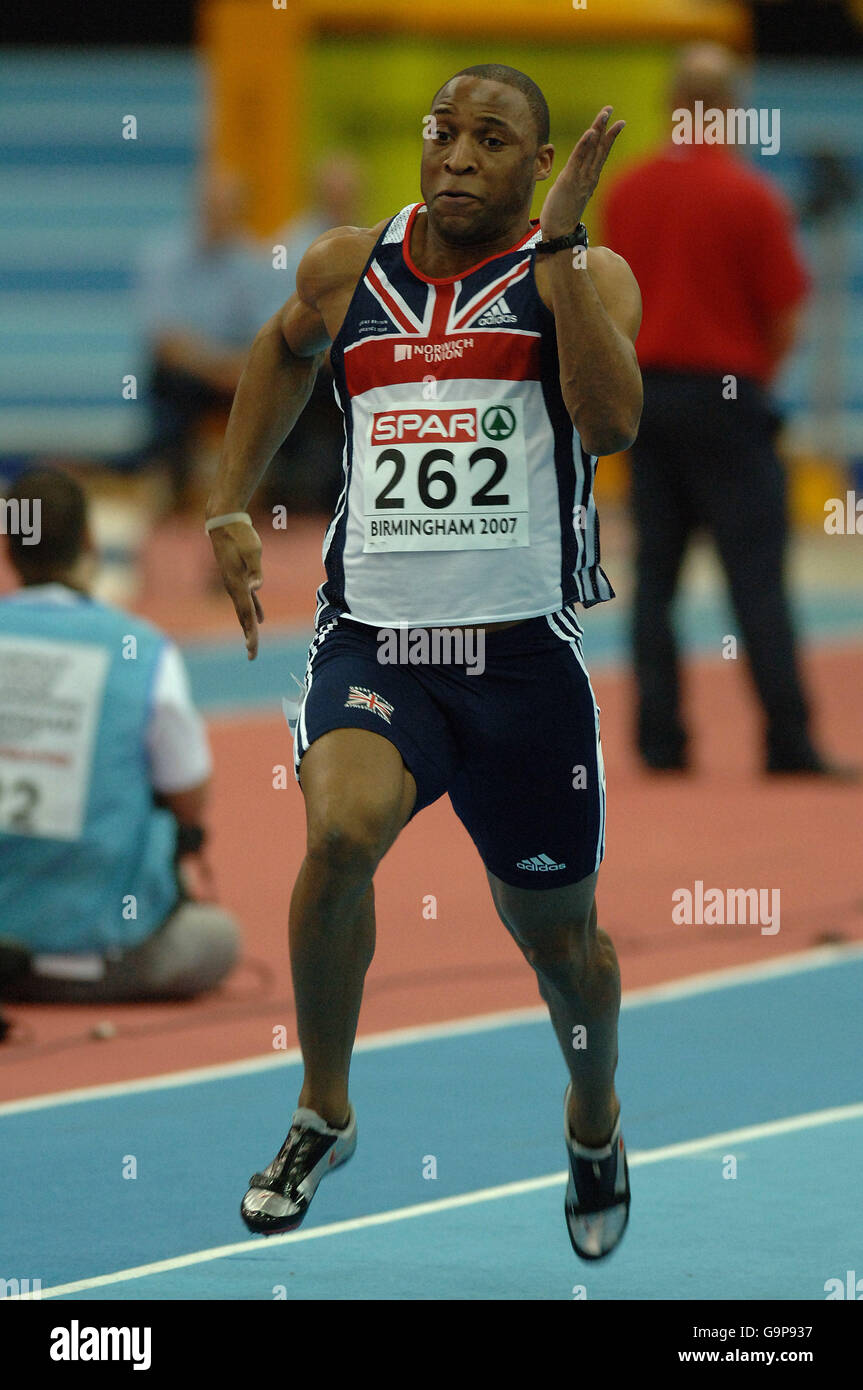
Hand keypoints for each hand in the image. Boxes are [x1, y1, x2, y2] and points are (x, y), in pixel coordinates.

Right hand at [208, 520, 263, 658]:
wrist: (223, 522)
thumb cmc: (240, 534)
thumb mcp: (253, 550)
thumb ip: (256, 570)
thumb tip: (256, 587)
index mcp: (238, 583)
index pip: (246, 614)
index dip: (251, 633)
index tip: (252, 650)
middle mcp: (233, 587)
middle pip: (243, 617)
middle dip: (248, 636)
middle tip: (252, 655)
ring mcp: (233, 582)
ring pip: (243, 610)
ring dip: (249, 627)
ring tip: (253, 643)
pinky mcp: (237, 577)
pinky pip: (245, 600)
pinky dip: (253, 611)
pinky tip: (259, 618)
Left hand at [540, 106, 625, 238]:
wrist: (559, 233)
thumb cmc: (563, 214)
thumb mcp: (573, 193)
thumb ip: (577, 180)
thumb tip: (577, 173)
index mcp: (591, 178)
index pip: (601, 152)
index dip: (608, 135)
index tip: (616, 120)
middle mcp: (589, 176)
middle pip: (599, 147)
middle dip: (605, 127)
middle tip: (610, 109)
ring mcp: (581, 178)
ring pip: (592, 150)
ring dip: (598, 130)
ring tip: (603, 114)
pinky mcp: (569, 181)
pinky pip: (578, 159)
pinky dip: (585, 145)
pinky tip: (590, 133)